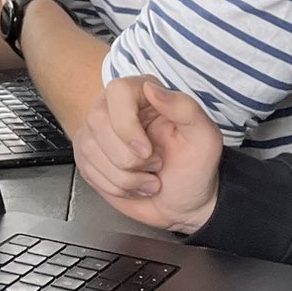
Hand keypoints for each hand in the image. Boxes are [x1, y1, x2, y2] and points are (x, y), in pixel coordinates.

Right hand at [75, 76, 222, 234]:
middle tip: (155, 166)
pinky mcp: (88, 154)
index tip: (146, 151)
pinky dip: (114, 186)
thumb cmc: (195, 167)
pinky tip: (134, 185)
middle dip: (127, 157)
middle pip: (97, 120)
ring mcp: (98, 131)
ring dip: (124, 176)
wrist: (184, 202)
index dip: (126, 124)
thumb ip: (184, 108)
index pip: (117, 91)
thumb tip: (150, 88)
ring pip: (89, 147)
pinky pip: (86, 168)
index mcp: (144, 94)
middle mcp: (115, 107)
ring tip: (148, 179)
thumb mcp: (205, 137)